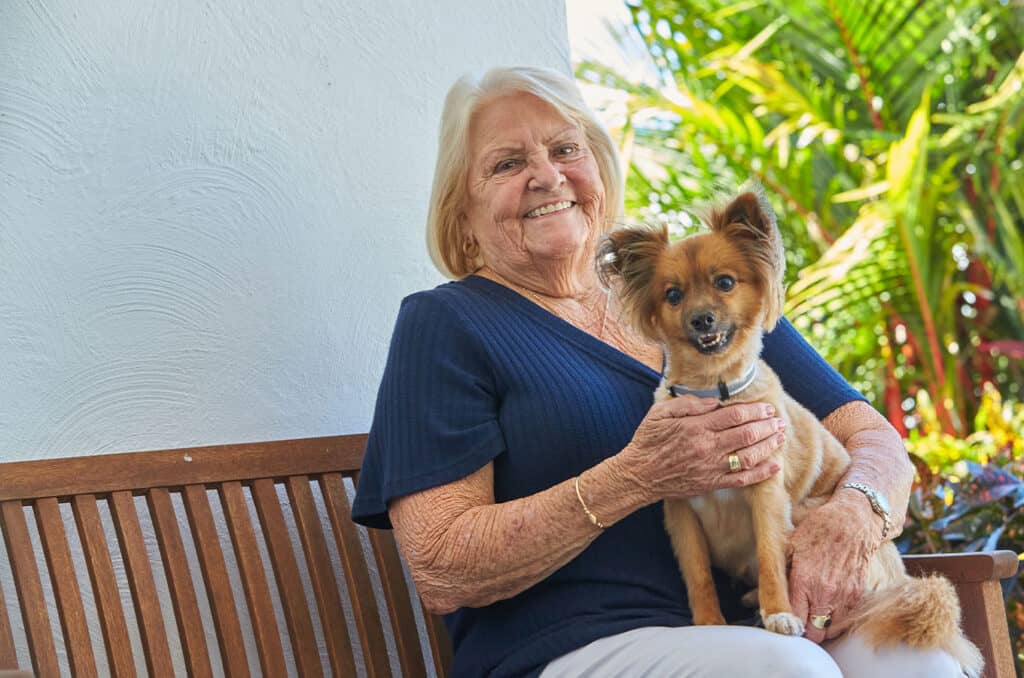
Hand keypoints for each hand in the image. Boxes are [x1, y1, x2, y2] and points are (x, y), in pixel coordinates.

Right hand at [618, 394, 784, 501]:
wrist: (638, 475)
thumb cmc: (648, 441)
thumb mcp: (660, 413)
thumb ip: (688, 404)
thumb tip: (714, 402)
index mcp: (695, 427)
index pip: (734, 416)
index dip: (754, 410)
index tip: (766, 407)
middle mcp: (706, 447)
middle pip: (746, 434)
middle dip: (767, 425)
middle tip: (778, 420)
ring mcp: (711, 467)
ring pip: (749, 456)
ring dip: (768, 445)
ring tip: (780, 436)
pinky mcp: (711, 483)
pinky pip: (742, 480)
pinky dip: (761, 473)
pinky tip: (774, 466)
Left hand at [787, 492, 878, 642]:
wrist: (853, 521)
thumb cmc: (817, 530)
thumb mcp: (790, 546)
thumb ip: (781, 573)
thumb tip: (768, 595)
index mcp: (803, 580)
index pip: (793, 620)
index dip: (788, 624)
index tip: (784, 622)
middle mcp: (824, 592)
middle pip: (813, 634)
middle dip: (804, 632)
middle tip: (798, 623)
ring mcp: (843, 596)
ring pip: (830, 632)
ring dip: (820, 628)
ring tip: (812, 616)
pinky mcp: (857, 595)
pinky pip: (845, 622)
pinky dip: (836, 622)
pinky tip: (827, 609)